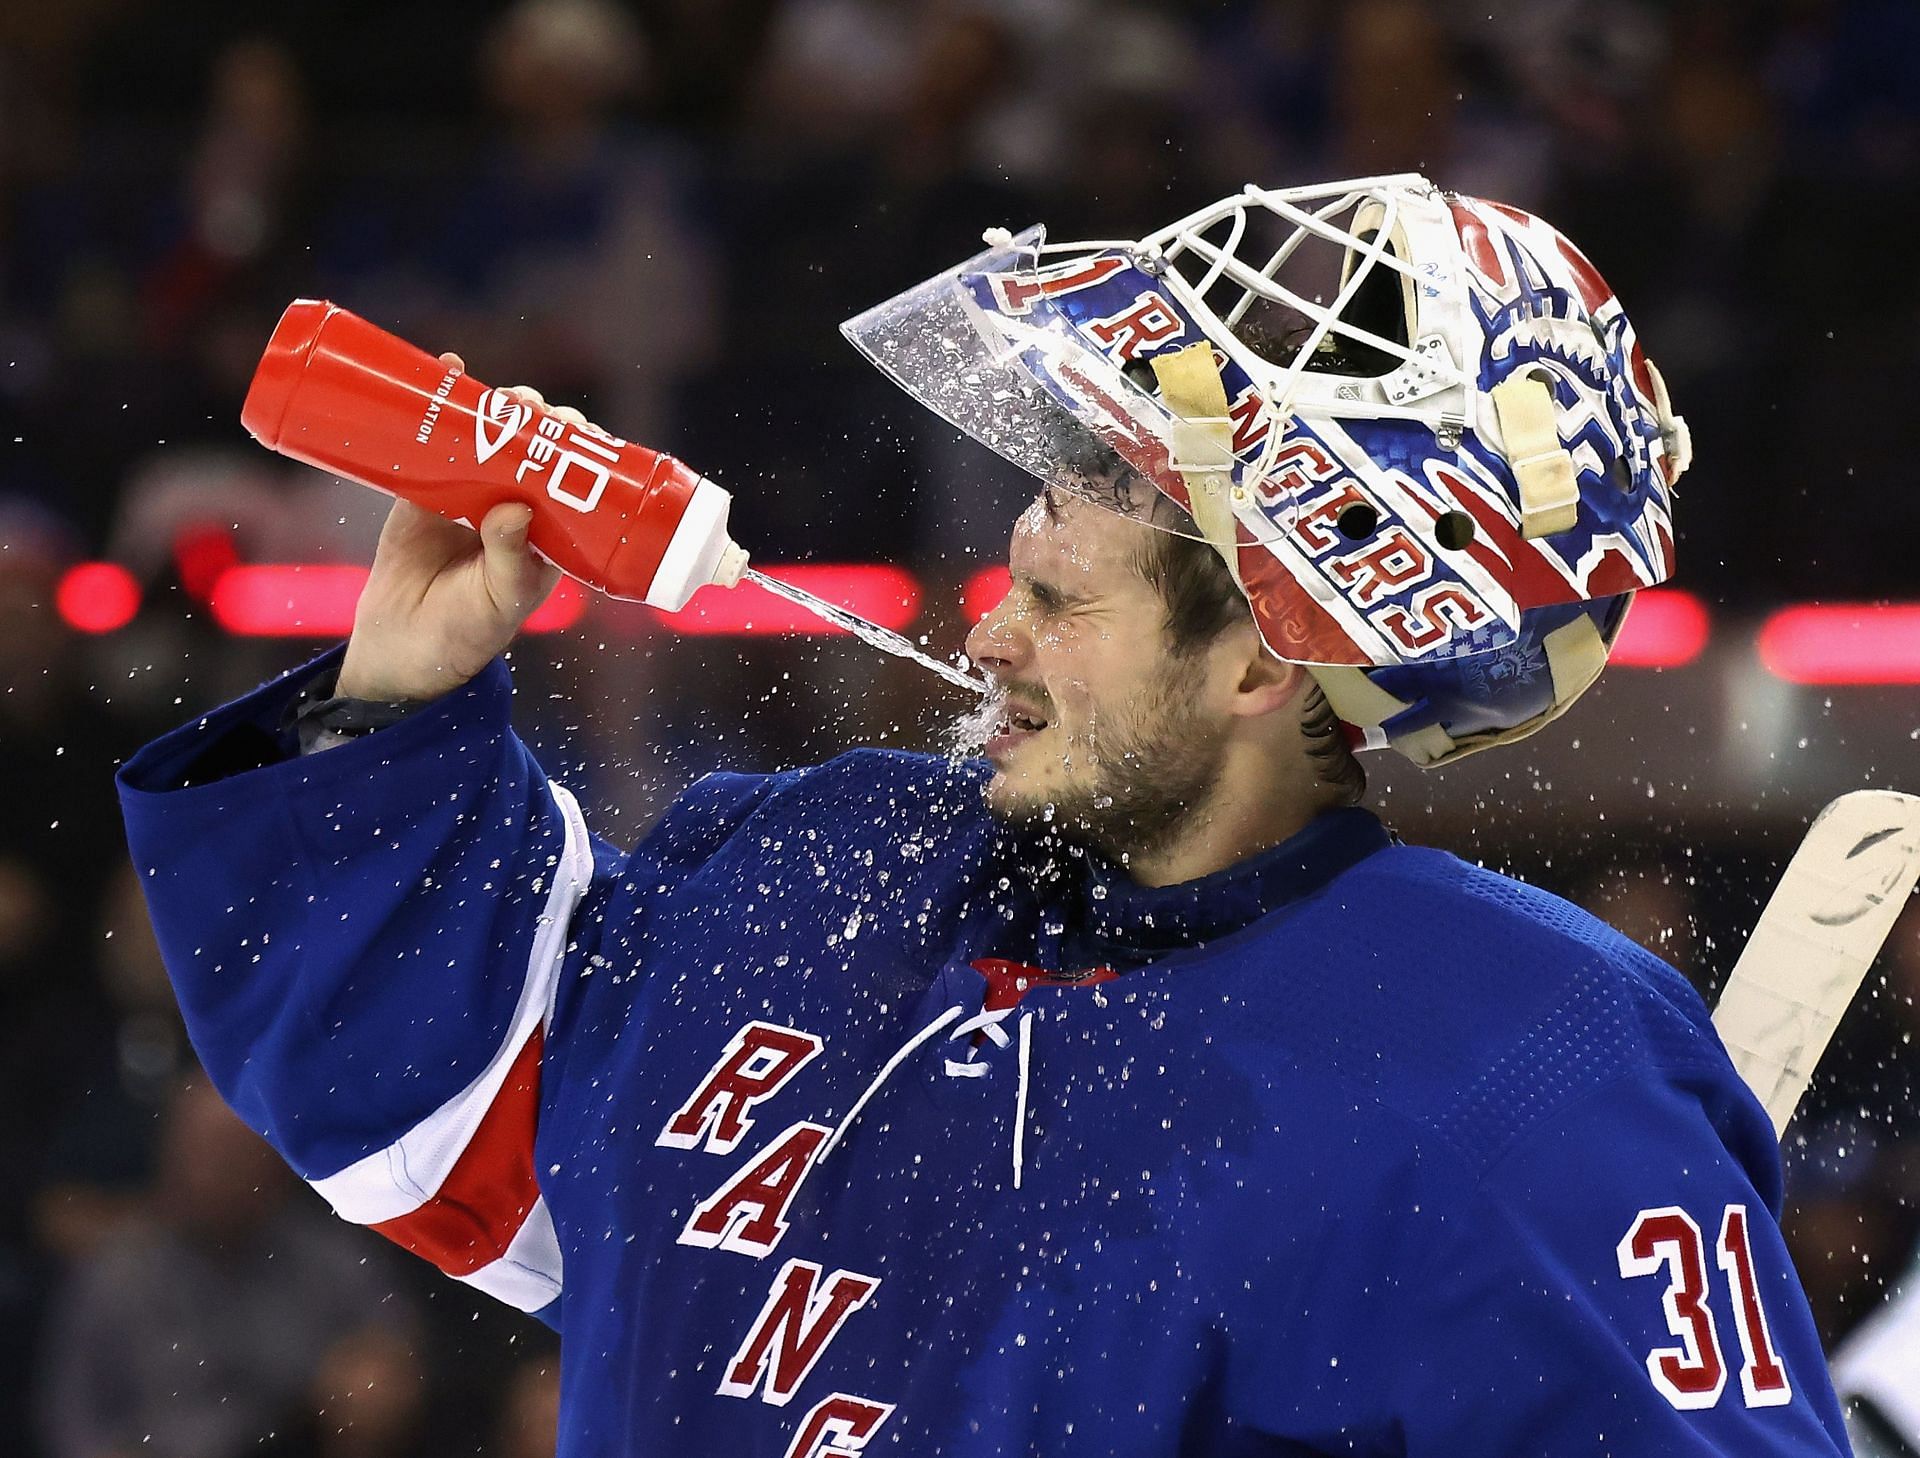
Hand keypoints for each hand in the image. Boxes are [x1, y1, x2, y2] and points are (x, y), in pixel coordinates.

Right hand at [335, 357, 565, 701]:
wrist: (403, 652)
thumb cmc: (468, 632)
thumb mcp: (502, 599)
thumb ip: (512, 558)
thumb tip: (516, 508)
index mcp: (549, 535)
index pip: (574, 480)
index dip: (581, 451)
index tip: (581, 432)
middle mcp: (514, 508)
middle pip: (534, 449)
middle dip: (540, 422)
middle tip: (534, 411)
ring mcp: (469, 494)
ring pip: (489, 437)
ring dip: (498, 408)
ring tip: (503, 397)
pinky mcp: (422, 490)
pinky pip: (434, 441)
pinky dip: (444, 406)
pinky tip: (451, 369)